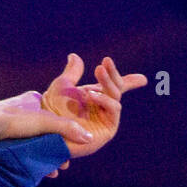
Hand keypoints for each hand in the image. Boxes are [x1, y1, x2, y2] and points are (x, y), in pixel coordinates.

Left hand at [40, 54, 146, 173]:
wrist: (44, 131)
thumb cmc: (50, 112)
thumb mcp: (61, 88)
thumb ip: (71, 73)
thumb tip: (74, 56)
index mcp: (95, 98)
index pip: (116, 87)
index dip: (130, 81)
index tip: (142, 78)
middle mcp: (102, 109)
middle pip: (116, 89)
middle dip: (112, 75)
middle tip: (105, 63)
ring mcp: (105, 120)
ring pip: (115, 97)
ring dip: (107, 83)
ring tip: (98, 71)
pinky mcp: (107, 130)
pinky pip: (114, 110)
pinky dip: (105, 99)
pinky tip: (91, 94)